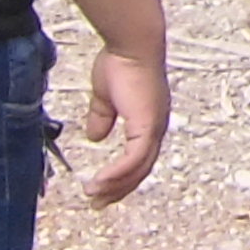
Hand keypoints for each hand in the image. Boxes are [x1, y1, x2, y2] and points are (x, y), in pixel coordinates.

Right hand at [73, 46, 169, 205]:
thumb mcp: (105, 96)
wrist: (131, 44)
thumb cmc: (121, 62)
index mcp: (148, 121)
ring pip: (137, 170)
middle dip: (119, 189)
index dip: (122, 175)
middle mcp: (156, 128)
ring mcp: (154, 128)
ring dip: (115, 186)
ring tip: (93, 196)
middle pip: (140, 170)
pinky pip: (133, 160)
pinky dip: (117, 174)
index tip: (102, 188)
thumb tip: (95, 137)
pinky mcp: (147, 127)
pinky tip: (100, 183)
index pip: (139, 158)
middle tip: (97, 204)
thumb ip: (102, 116)